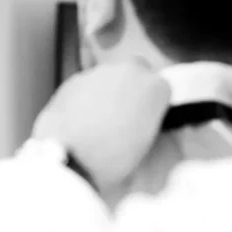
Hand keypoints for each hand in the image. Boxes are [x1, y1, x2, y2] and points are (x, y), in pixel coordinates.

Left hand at [32, 60, 170, 190]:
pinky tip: (79, 121)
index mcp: (154, 88)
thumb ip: (149, 127)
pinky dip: (84, 98)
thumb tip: (142, 124)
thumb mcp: (146, 149)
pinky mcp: (71, 80)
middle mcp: (128, 71)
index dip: (153, 106)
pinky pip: (85, 86)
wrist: (69, 160)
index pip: (162, 88)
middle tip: (123, 117)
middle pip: (135, 72)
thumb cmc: (113, 160)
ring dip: (107, 93)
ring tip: (98, 123)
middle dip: (132, 89)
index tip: (145, 121)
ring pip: (108, 77)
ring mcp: (98, 72)